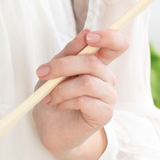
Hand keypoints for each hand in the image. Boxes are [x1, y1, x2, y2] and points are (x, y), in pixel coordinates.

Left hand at [31, 28, 128, 159]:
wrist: (50, 126)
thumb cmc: (53, 93)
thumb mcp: (55, 68)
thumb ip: (71, 52)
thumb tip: (86, 32)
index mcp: (97, 62)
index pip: (117, 44)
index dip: (109, 37)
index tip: (90, 37)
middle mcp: (107, 77)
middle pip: (93, 62)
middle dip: (63, 66)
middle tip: (42, 73)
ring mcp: (108, 96)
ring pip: (87, 82)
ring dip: (61, 88)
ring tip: (48, 96)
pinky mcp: (105, 114)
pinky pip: (85, 100)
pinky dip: (66, 101)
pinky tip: (59, 106)